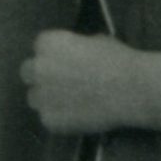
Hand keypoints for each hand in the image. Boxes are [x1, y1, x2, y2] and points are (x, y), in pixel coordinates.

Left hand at [20, 31, 160, 136]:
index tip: (65, 62)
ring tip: (71, 101)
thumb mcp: (95, 40)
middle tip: (62, 83)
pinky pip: (48, 118)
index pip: (40, 47)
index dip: (53, 55)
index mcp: (47, 43)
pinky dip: (59, 118)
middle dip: (42, 77)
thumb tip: (72, 54)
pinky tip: (78, 115)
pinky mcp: (48, 120)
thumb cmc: (118, 60)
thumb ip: (75, 47)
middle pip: (28, 72)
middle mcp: (37, 68)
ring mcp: (41, 96)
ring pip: (35, 98)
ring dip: (48, 99)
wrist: (132, 90)